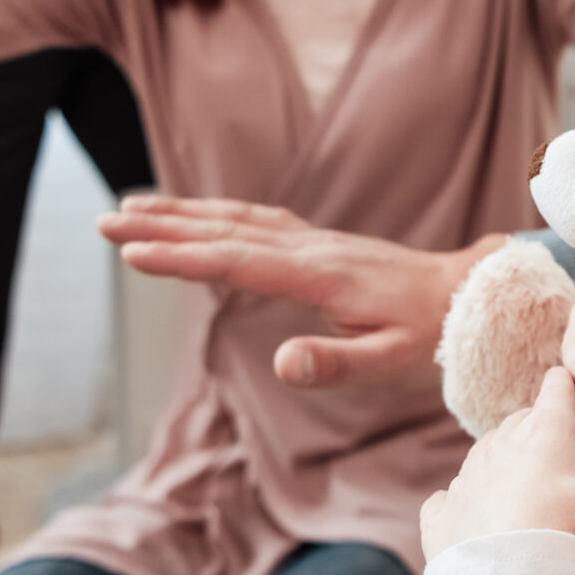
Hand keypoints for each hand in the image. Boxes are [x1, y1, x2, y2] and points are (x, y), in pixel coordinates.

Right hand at [100, 195, 494, 388]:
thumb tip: (282, 364)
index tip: (133, 254)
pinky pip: (255, 220)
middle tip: (105, 223)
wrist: (469, 297)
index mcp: (320, 275)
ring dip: (182, 214)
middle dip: (161, 228)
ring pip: (235, 219)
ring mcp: (314, 242)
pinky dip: (215, 214)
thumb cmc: (431, 335)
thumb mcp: (391, 362)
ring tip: (130, 210)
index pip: (237, 261)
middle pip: (224, 231)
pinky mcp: (319, 245)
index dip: (182, 258)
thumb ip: (336, 363)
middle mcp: (312, 248)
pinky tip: (196, 217)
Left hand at [420, 367, 574, 561]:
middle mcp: (500, 443)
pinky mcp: (441, 514)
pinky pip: (447, 501)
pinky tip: (475, 524)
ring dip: (499, 471)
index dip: (569, 388)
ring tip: (520, 499)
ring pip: (482, 457)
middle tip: (556, 461)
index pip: (558, 386)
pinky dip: (460, 508)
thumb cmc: (574, 531)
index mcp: (547, 430)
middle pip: (519, 421)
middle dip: (536, 433)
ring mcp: (466, 477)